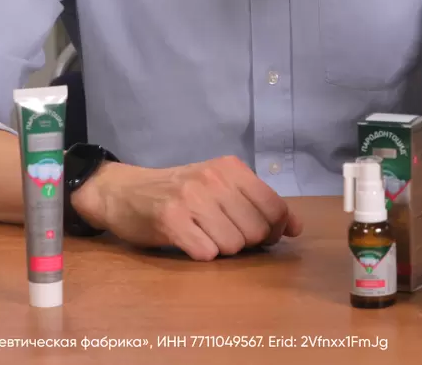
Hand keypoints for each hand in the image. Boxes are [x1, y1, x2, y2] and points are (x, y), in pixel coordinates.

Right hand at [71, 155, 302, 260]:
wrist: (124, 192)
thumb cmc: (179, 192)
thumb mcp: (221, 186)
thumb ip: (258, 204)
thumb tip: (297, 228)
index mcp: (231, 167)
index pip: (274, 206)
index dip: (275, 230)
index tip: (265, 236)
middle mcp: (213, 178)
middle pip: (255, 230)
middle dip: (246, 243)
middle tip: (224, 234)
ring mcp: (190, 197)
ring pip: (233, 245)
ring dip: (222, 249)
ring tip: (204, 235)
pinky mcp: (170, 220)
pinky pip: (206, 253)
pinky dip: (201, 254)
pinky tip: (189, 241)